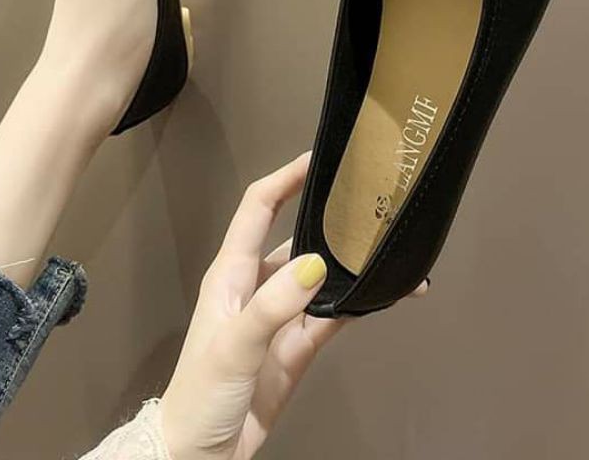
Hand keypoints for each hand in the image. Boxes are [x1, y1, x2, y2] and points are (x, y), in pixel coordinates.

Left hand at [159, 152, 427, 459]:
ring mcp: (281, 315)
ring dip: (351, 261)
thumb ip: (273, 305)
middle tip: (365, 197)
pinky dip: (359, 302)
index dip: (285, 178)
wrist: (200, 456)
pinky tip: (387, 292)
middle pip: (296, 234)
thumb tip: (318, 263)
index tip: (318, 159)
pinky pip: (334, 314)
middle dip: (327, 213)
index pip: (259, 207)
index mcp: (231, 273)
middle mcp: (257, 285)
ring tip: (388, 243)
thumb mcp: (233, 345)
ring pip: (322, 275)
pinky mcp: (298, 345)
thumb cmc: (201, 395)